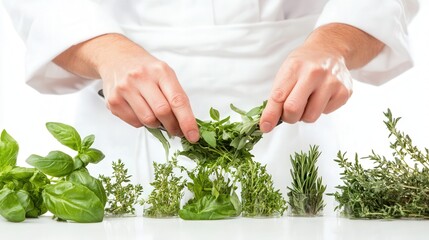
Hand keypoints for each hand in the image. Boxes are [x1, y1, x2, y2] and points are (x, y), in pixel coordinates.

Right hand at [95, 35, 199, 141]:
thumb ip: (175, 97)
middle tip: (177, 131)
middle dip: (173, 126)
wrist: (116, 57)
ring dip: (156, 124)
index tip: (193, 135)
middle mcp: (141, 78)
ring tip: (155, 115)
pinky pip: (134, 122)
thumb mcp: (165, 74)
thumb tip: (186, 124)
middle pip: (163, 112)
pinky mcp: (113, 101)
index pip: (177, 100)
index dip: (187, 121)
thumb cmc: (145, 69)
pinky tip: (140, 110)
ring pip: (148, 120)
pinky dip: (142, 122)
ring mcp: (125, 89)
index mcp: (160, 71)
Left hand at [259, 23, 384, 132]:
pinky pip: (325, 113)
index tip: (265, 126)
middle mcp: (314, 73)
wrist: (330, 50)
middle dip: (288, 117)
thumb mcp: (286, 72)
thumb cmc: (304, 64)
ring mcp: (331, 82)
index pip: (278, 97)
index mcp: (295, 67)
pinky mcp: (344, 92)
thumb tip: (267, 123)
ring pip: (310, 116)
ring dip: (304, 115)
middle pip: (293, 109)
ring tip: (307, 100)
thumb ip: (276, 97)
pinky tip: (321, 96)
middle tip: (289, 111)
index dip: (270, 115)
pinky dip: (320, 109)